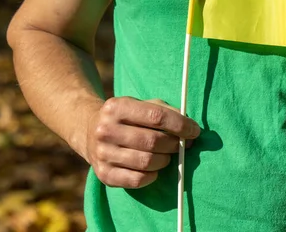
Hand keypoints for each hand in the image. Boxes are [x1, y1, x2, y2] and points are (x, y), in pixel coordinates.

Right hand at [86, 97, 200, 187]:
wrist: (90, 130)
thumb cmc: (128, 117)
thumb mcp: (143, 105)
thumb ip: (166, 112)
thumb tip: (189, 128)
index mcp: (117, 107)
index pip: (156, 116)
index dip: (180, 125)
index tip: (194, 131)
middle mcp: (106, 130)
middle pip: (152, 141)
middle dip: (174, 144)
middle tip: (183, 145)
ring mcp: (102, 153)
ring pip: (146, 162)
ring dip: (165, 160)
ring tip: (167, 155)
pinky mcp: (103, 174)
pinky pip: (137, 180)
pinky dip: (152, 176)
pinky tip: (154, 169)